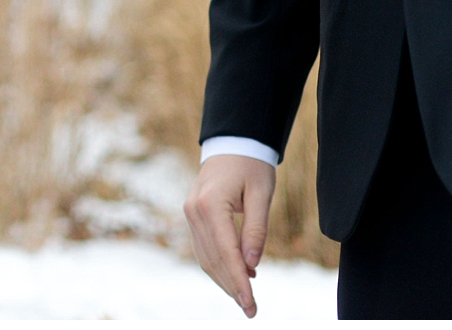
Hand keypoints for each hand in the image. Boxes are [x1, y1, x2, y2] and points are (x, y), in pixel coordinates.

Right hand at [185, 154, 276, 316]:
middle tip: (251, 309)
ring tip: (245, 296)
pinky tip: (239, 273)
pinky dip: (219, 264)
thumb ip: (256, 230)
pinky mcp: (193, 215)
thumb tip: (252, 265)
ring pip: (205, 257)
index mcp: (210, 204)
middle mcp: (194, 211)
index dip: (239, 282)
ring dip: (224, 279)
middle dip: (232, 287)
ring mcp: (190, 213)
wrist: (233, 142)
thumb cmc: (251, 165)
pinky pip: (204, 247)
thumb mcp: (261, 195)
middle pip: (213, 260)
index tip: (251, 305)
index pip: (226, 253)